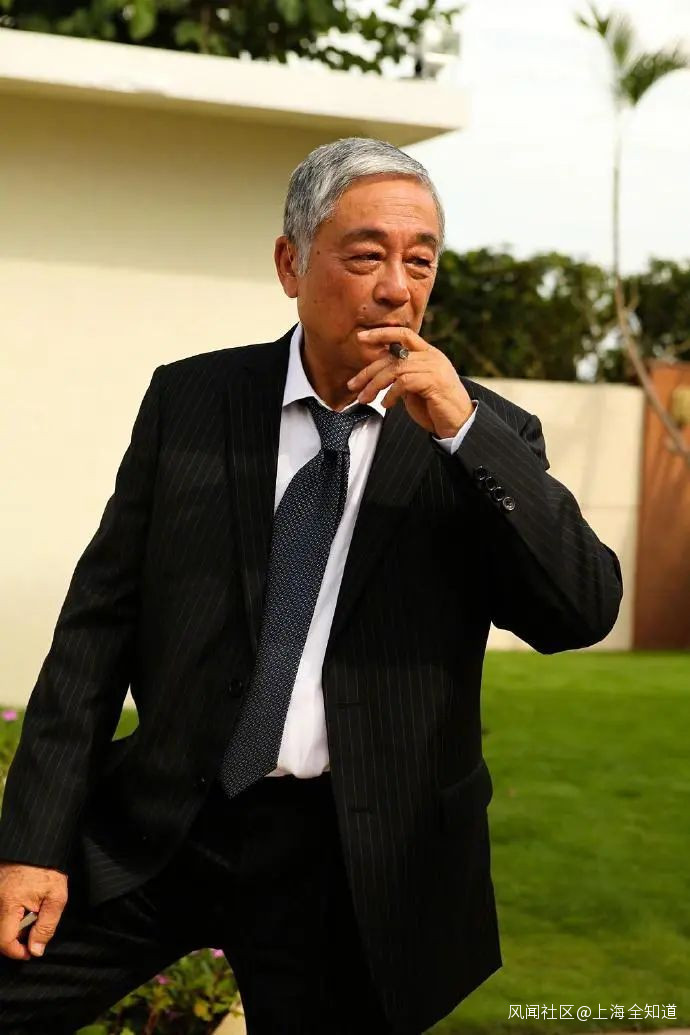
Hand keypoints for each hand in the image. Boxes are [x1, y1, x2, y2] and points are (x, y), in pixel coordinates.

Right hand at [0, 861, 67, 959]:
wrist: (37, 848)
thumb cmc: (47, 869)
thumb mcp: (56, 896)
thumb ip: (46, 926)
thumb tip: (36, 950)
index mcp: (8, 903)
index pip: (4, 942)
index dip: (17, 952)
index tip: (30, 952)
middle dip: (14, 940)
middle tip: (30, 934)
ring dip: (10, 929)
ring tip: (26, 921)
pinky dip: (7, 918)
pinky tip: (19, 912)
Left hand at [347, 326, 473, 437]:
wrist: (460, 424)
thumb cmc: (436, 408)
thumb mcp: (415, 388)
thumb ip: (401, 376)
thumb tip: (378, 373)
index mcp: (428, 353)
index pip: (403, 334)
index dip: (381, 333)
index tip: (361, 338)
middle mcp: (432, 357)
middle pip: (392, 355)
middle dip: (368, 371)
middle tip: (353, 385)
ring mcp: (434, 368)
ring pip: (395, 369)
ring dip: (375, 385)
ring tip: (365, 399)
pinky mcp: (434, 382)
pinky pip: (404, 382)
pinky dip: (391, 394)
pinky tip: (386, 404)